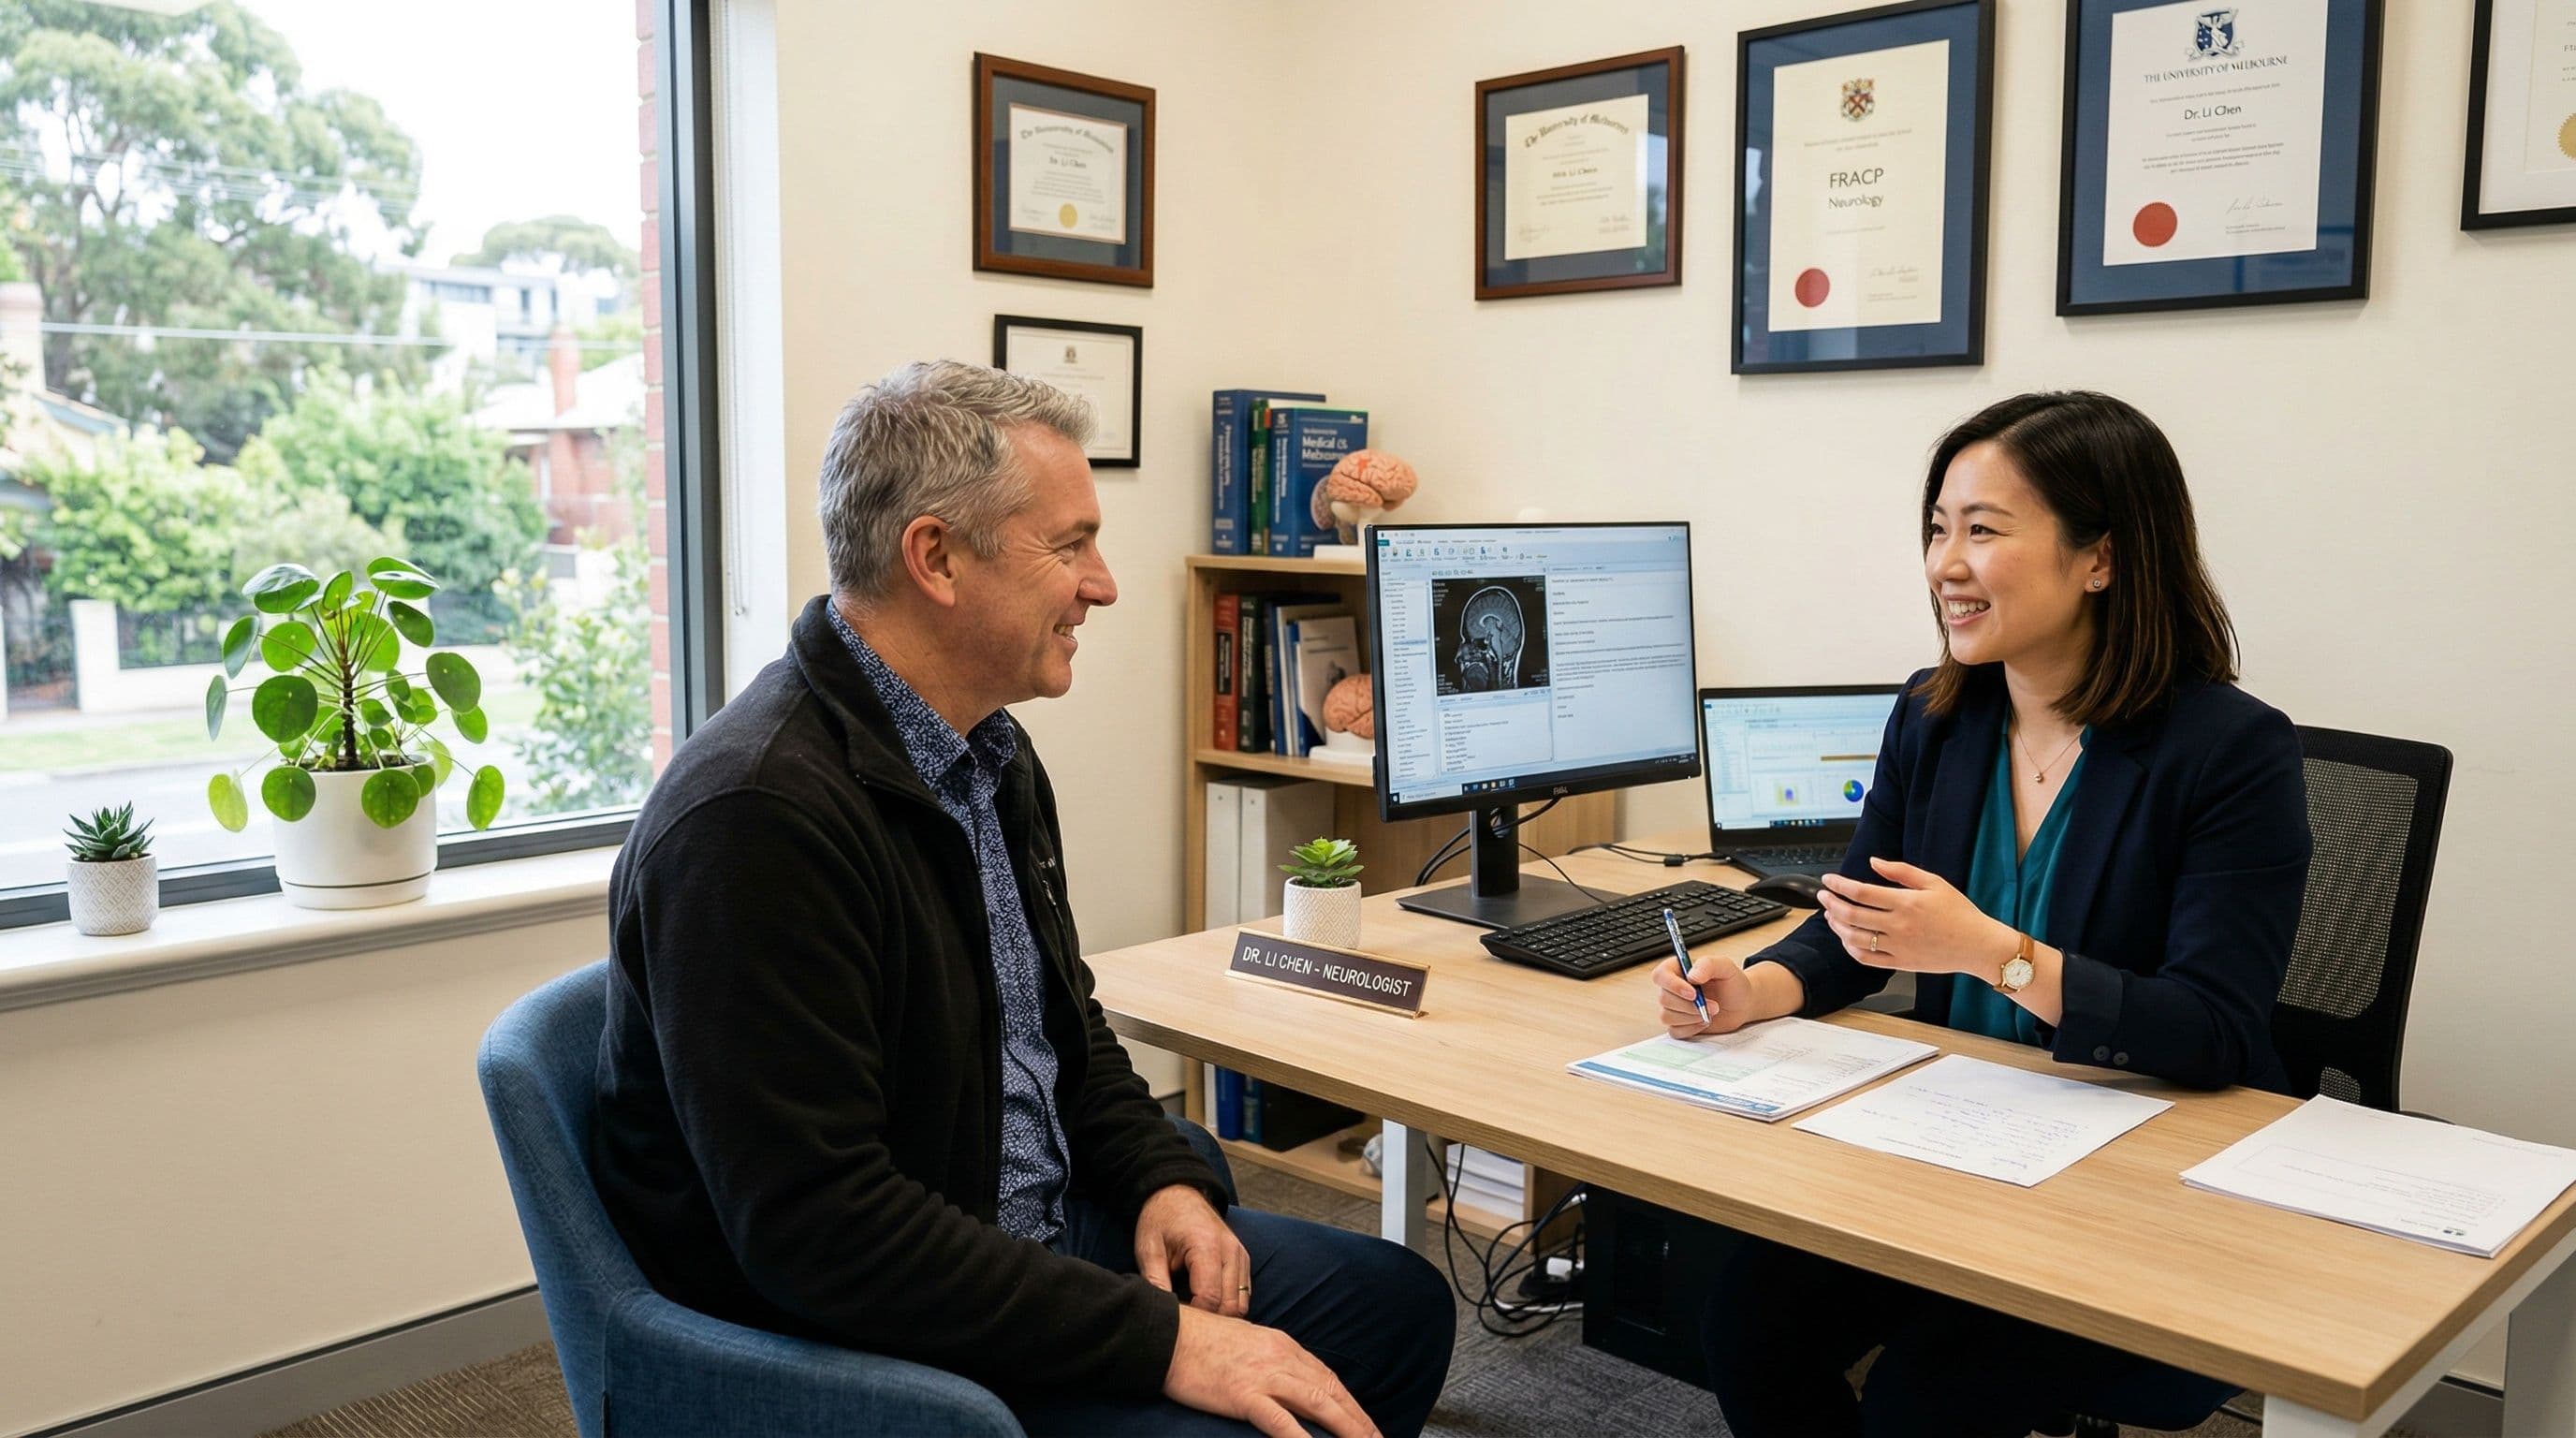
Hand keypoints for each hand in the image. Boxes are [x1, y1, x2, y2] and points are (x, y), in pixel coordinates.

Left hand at [1134, 1184, 1250, 1317]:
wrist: (1176, 1193)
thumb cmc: (1160, 1219)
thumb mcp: (1148, 1248)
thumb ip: (1155, 1281)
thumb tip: (1163, 1314)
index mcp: (1206, 1246)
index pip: (1209, 1298)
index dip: (1193, 1316)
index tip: (1177, 1320)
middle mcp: (1230, 1251)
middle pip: (1229, 1305)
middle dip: (1208, 1320)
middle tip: (1186, 1322)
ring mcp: (1240, 1254)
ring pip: (1240, 1303)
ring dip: (1221, 1315)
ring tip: (1196, 1315)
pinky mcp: (1243, 1258)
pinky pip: (1243, 1293)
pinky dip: (1229, 1304)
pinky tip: (1207, 1305)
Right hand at [1165, 1304, 1379, 1437]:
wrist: (1166, 1334)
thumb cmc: (1198, 1342)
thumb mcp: (1245, 1344)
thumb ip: (1269, 1362)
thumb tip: (1286, 1386)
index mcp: (1283, 1346)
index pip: (1328, 1380)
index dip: (1352, 1407)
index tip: (1368, 1428)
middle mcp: (1282, 1357)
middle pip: (1332, 1394)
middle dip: (1360, 1424)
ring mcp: (1264, 1374)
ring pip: (1319, 1404)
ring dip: (1348, 1430)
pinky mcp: (1244, 1393)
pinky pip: (1281, 1420)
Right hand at [1651, 949, 1761, 1037]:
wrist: (1741, 1003)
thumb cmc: (1732, 983)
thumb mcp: (1725, 966)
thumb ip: (1707, 965)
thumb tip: (1691, 976)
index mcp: (1677, 969)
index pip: (1660, 976)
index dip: (1672, 985)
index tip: (1693, 993)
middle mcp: (1672, 988)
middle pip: (1664, 999)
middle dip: (1689, 1005)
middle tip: (1713, 1005)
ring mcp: (1674, 1008)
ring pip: (1667, 1016)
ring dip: (1691, 1017)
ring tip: (1711, 1012)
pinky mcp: (1679, 1024)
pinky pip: (1675, 1031)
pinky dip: (1691, 1029)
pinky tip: (1705, 1021)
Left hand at [1818, 857, 2015, 977]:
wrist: (1977, 945)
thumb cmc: (1959, 912)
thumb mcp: (1934, 882)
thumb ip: (1901, 871)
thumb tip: (1873, 862)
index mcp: (1906, 903)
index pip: (1861, 892)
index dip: (1839, 885)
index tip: (1828, 879)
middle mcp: (1898, 926)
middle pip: (1852, 915)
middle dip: (1831, 903)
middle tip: (1823, 896)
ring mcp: (1898, 947)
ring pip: (1854, 938)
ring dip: (1837, 925)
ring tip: (1831, 915)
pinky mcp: (1900, 963)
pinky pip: (1866, 958)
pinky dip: (1851, 948)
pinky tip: (1846, 938)